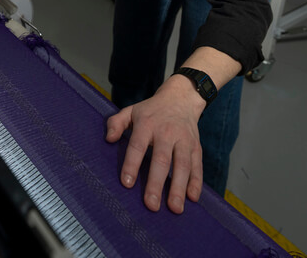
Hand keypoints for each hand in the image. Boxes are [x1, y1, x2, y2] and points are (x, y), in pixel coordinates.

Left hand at [105, 77, 204, 213]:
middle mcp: (166, 133)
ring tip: (175, 208)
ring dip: (179, 188)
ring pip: (182, 165)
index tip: (127, 183)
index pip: (137, 146)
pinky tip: (192, 198)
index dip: (132, 164)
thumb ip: (116, 123)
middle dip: (156, 184)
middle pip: (162, 160)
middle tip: (151, 205)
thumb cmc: (151, 110)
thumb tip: (108, 139)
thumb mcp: (130, 111)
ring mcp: (184, 140)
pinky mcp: (196, 146)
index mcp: (146, 125)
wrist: (180, 99)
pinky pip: (197, 165)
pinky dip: (196, 182)